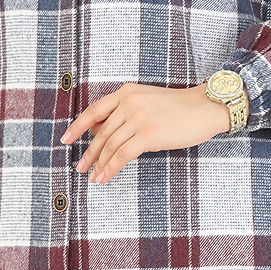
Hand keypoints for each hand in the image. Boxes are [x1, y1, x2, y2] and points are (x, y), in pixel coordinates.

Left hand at [60, 82, 231, 183]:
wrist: (205, 107)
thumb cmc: (178, 108)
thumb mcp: (147, 101)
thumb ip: (124, 112)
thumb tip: (99, 131)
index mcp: (126, 92)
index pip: (94, 110)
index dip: (77, 127)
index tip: (66, 140)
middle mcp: (129, 102)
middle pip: (101, 132)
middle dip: (89, 153)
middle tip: (81, 167)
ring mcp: (138, 118)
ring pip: (109, 145)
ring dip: (98, 164)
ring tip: (93, 177)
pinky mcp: (148, 135)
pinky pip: (122, 155)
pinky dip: (110, 168)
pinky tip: (105, 177)